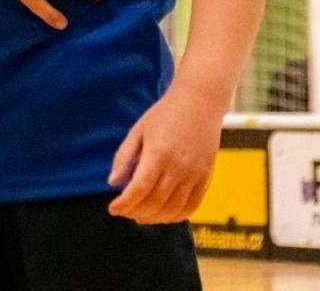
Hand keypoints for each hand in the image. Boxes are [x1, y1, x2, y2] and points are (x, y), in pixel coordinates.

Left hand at [107, 87, 226, 223]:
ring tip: (141, 216)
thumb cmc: (165, 113)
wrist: (199, 101)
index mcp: (158, 153)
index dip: (124, 204)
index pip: (139, 189)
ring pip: (173, 209)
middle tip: (125, 211)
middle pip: (155, 202)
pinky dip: (177, 216)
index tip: (113, 208)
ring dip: (155, 218)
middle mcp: (178, 166)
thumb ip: (124, 157)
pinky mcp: (206, 177)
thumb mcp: (138, 130)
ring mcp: (194, 174)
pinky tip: (164, 216)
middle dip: (136, 212)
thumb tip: (113, 182)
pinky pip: (192, 206)